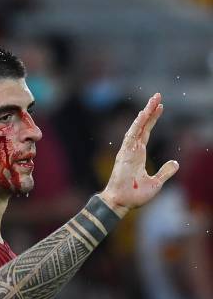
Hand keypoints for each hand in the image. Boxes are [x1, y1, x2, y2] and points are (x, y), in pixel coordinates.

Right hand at [100, 93, 178, 216]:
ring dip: (145, 113)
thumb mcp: (156, 182)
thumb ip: (165, 171)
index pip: (146, 133)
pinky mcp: (124, 154)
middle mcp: (132, 150)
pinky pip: (131, 135)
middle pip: (142, 126)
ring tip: (154, 100)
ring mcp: (128, 151)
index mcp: (138, 155)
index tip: (160, 107)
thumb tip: (176, 163)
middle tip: (157, 96)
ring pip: (137, 127)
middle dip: (149, 111)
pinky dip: (137, 124)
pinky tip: (143, 114)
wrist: (122, 202)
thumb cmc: (135, 195)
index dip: (152, 120)